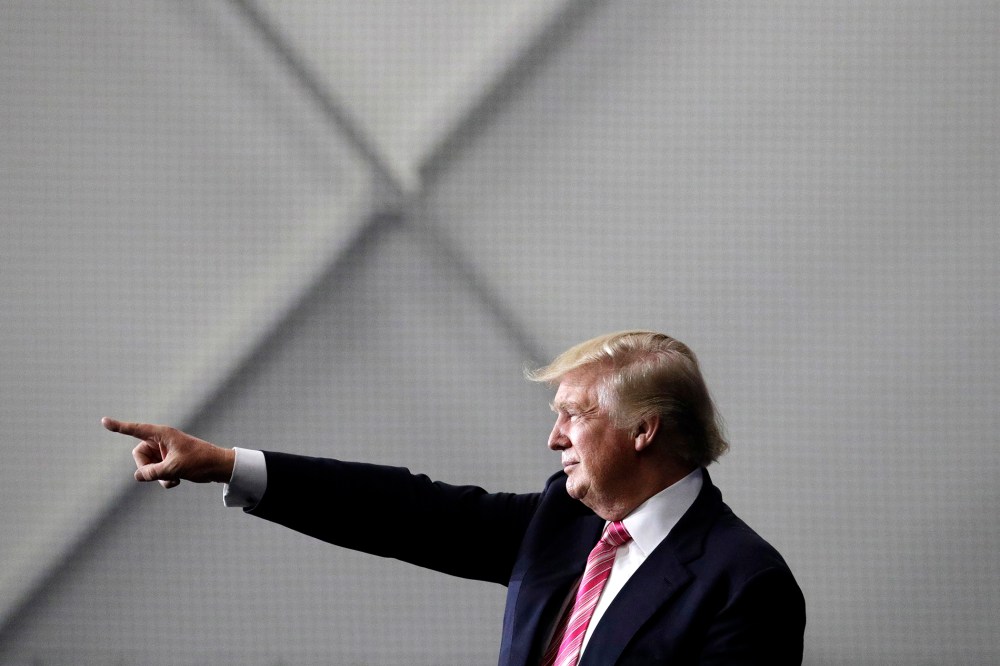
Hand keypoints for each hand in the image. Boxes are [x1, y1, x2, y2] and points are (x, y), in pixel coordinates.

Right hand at [102, 417, 235, 487]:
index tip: (104, 421)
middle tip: (160, 473)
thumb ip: (153, 473)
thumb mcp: (174, 469)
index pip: (136, 430)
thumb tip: (137, 476)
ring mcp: (165, 452)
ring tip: (174, 478)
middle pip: (139, 455)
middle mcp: (162, 441)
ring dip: (157, 476)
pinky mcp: (169, 461)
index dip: (120, 427)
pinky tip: (177, 481)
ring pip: (148, 466)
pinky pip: (157, 473)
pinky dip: (164, 479)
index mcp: (163, 434)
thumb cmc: (200, 462)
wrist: (219, 467)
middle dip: (146, 467)